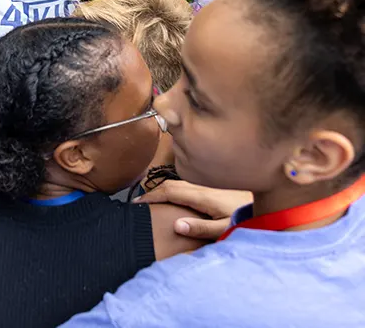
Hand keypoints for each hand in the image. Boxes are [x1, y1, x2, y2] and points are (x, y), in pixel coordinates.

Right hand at [135, 180, 251, 239]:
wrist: (274, 200)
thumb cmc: (250, 216)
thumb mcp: (225, 228)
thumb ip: (201, 228)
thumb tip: (176, 226)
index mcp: (202, 196)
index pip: (169, 191)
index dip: (150, 196)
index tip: (136, 203)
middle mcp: (203, 186)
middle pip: (170, 184)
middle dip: (152, 191)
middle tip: (138, 202)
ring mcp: (208, 185)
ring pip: (179, 182)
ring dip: (163, 189)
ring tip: (152, 199)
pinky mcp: (214, 186)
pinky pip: (187, 184)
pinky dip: (174, 189)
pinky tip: (175, 197)